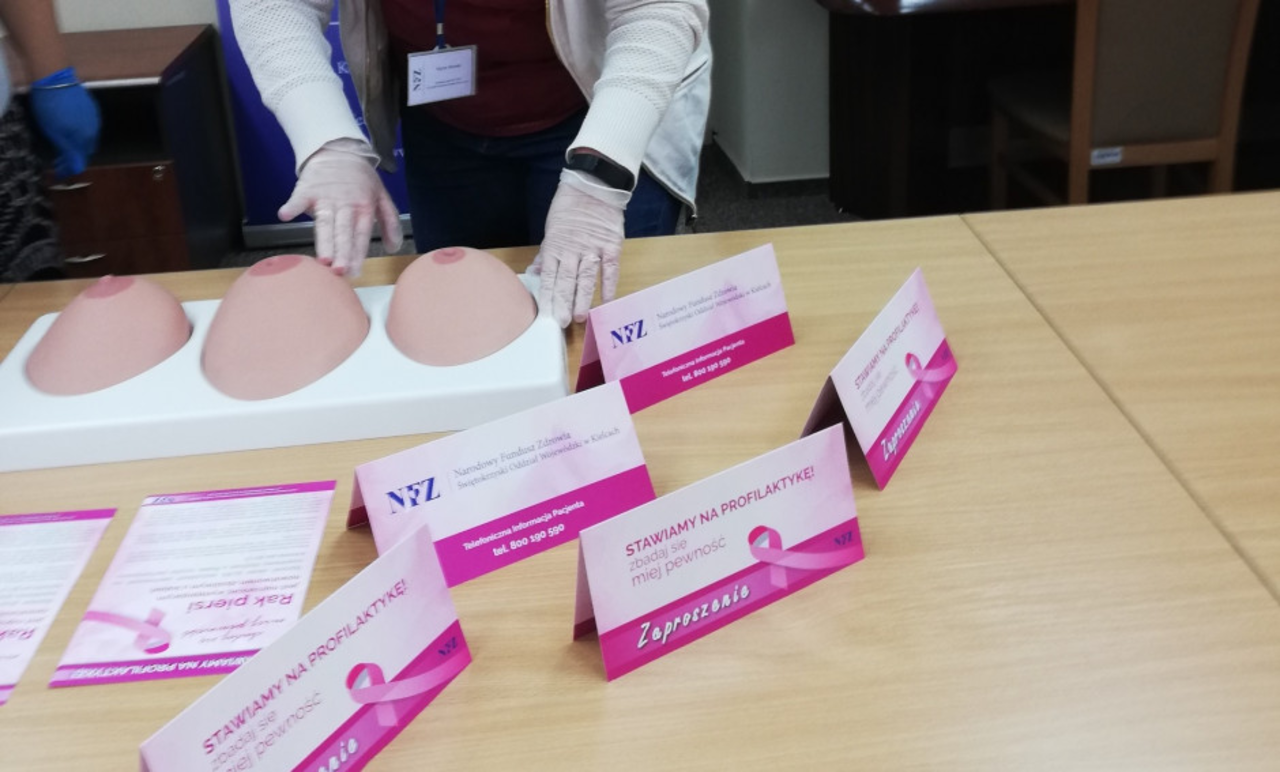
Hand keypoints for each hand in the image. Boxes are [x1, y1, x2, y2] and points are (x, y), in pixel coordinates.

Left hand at [28, 67, 99, 177]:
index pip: (80, 160)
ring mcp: (94, 118)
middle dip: (75, 154)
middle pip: (86, 149)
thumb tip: (76, 167)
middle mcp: (93, 130)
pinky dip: (80, 129)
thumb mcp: (53, 132)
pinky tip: (69, 123)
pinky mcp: (92, 107)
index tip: (58, 169)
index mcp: (84, 138)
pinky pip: (88, 124)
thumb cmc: (50, 106)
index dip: (69, 166)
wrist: (55, 78)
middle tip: (59, 154)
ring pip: (88, 136)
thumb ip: (67, 150)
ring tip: (63, 137)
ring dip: (78, 141)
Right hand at [279, 139, 403, 277]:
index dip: (358, 253)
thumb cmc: (361, 178)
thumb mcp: (381, 196)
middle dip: (343, 251)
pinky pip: (299, 198)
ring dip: (324, 240)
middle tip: (340, 270)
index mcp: (364, 207)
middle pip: (343, 231)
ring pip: (325, 222)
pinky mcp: (307, 188)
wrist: (339, 149)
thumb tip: (393, 248)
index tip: (355, 272)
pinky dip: (292, 205)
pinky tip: (285, 215)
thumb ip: (389, 221)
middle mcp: (346, 205)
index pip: (361, 234)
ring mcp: (326, 197)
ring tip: (322, 259)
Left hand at [534, 169, 627, 326]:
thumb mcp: (552, 229)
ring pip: (586, 278)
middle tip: (560, 321)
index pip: (550, 277)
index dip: (548, 296)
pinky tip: (606, 301)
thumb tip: (536, 273)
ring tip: (579, 316)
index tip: (546, 314)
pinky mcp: (611, 245)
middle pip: (567, 280)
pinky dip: (609, 285)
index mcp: (556, 247)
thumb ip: (547, 254)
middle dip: (563, 302)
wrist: (594, 185)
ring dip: (583, 298)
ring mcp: (593, 249)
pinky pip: (610, 269)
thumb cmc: (570, 207)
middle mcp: (573, 251)